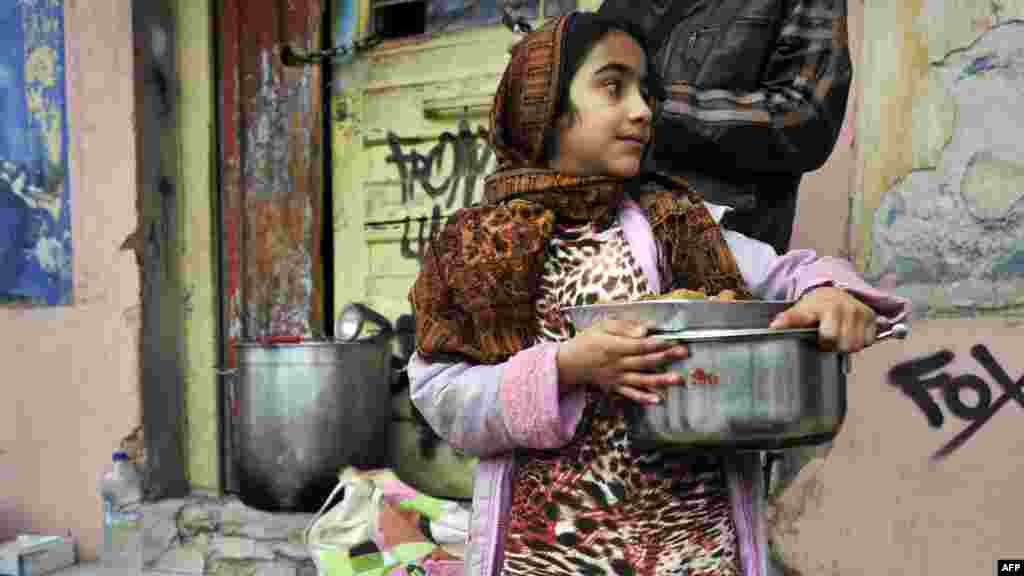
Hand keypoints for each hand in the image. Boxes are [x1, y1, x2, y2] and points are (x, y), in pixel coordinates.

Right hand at [557, 319, 687, 404]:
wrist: (568, 363)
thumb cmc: (587, 341)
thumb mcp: (602, 326)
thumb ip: (624, 326)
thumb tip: (646, 329)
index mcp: (614, 346)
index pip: (640, 345)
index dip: (657, 343)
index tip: (673, 339)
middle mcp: (617, 363)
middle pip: (645, 360)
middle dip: (666, 357)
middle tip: (684, 353)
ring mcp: (616, 377)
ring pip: (641, 379)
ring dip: (660, 380)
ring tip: (678, 379)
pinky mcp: (614, 387)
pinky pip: (630, 394)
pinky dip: (643, 398)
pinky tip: (657, 400)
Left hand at [769, 287, 877, 352]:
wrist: (835, 294)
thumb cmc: (817, 307)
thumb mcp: (801, 311)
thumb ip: (789, 319)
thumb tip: (774, 327)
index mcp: (820, 306)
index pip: (813, 325)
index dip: (798, 327)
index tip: (776, 327)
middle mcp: (841, 306)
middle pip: (836, 342)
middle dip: (830, 345)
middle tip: (825, 338)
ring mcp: (858, 311)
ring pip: (853, 344)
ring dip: (845, 345)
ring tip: (837, 336)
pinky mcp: (870, 316)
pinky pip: (867, 341)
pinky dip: (859, 342)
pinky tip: (850, 334)